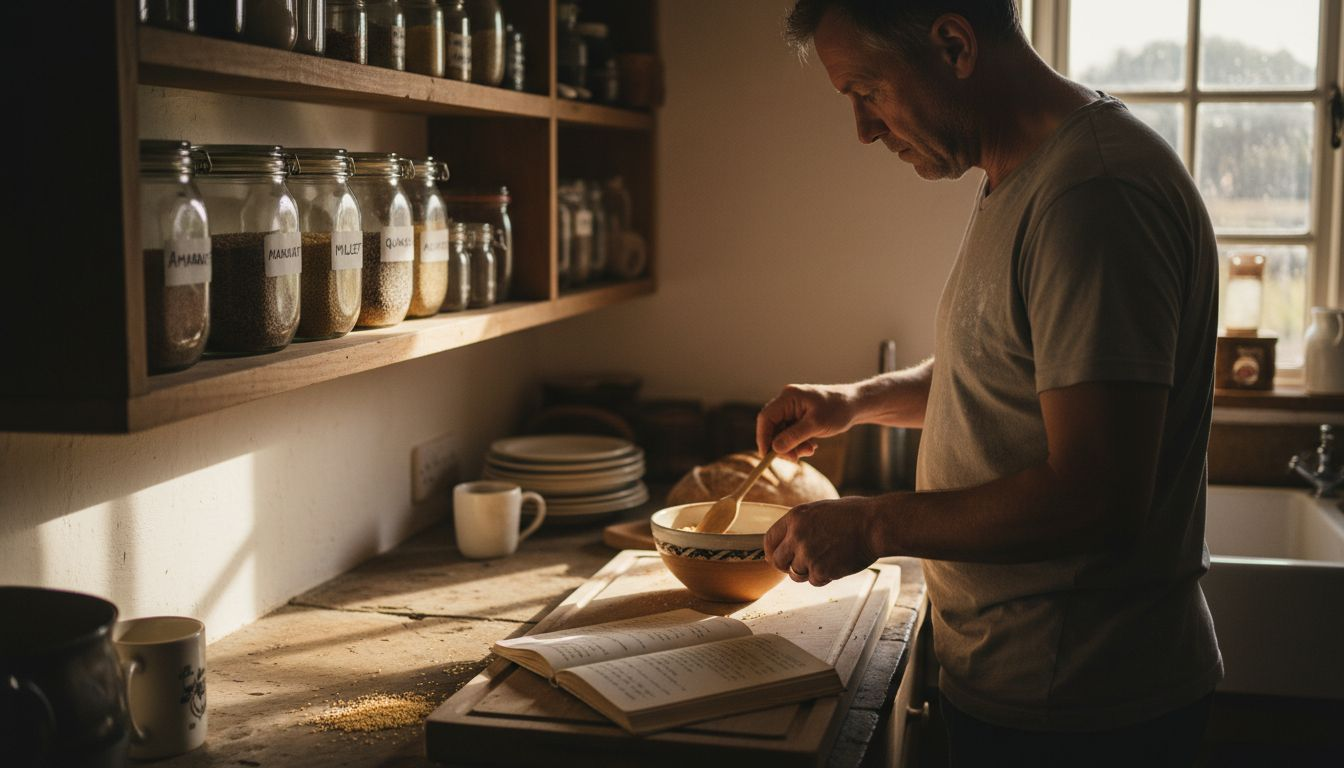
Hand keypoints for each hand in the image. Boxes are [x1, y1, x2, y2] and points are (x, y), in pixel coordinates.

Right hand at [756, 383, 858, 460]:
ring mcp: (793, 409)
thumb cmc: (839, 410)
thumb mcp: (816, 425)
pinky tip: (812, 446)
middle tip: (794, 459)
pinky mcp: (800, 417)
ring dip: (792, 446)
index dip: (763, 438)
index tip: (767, 456)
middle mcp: (788, 401)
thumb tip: (775, 448)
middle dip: (781, 445)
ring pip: (782, 432)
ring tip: (810, 451)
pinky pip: (791, 433)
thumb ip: (794, 436)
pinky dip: (799, 443)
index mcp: (789, 397)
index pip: (766, 418)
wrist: (856, 405)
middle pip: (773, 427)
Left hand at [763, 497, 879, 586]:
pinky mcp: (822, 570)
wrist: (875, 525)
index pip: (769, 540)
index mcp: (795, 517)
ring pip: (796, 574)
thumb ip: (801, 525)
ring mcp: (808, 554)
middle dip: (786, 566)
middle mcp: (797, 536)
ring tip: (826, 560)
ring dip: (808, 572)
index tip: (777, 557)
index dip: (772, 551)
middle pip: (777, 561)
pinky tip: (836, 564)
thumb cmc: (853, 515)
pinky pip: (814, 581)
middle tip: (798, 566)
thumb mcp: (819, 511)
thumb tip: (788, 541)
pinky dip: (824, 577)